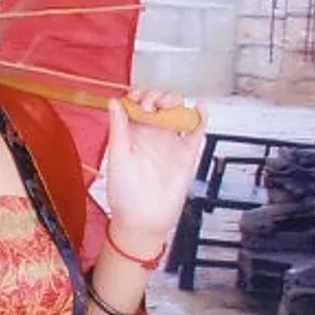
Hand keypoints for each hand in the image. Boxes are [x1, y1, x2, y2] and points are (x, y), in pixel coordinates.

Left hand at [105, 87, 207, 239]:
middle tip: (152, 105)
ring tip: (169, 104)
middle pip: (159, 103)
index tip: (137, 99)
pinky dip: (200, 118)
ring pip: (177, 113)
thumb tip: (114, 101)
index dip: (138, 95)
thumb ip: (119, 128)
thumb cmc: (123, 191)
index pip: (137, 104)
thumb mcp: (117, 156)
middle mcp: (151, 134)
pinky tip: (200, 107)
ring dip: (175, 102)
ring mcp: (170, 143)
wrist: (142, 219)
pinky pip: (196, 132)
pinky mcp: (186, 154)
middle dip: (157, 96)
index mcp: (132, 132)